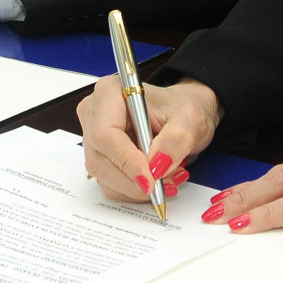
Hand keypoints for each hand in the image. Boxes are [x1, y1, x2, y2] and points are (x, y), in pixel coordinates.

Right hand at [79, 77, 221, 204]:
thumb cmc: (181, 107)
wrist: (181, 114)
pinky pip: (111, 184)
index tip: (151, 180)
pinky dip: (136, 189)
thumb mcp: (189, 118)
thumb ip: (175, 140)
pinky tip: (158, 178)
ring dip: (138, 187)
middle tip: (168, 182)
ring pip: (105, 177)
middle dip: (135, 180)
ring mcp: (94, 138)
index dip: (127, 161)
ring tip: (169, 177)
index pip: (106, 135)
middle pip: (100, 160)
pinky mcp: (100, 157)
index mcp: (109, 92)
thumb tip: (157, 166)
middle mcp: (95, 114)